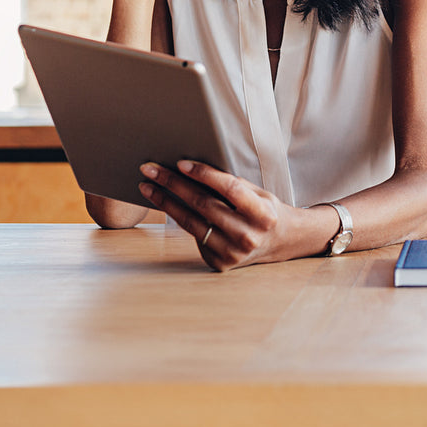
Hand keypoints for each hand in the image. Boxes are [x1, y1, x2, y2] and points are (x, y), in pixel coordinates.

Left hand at [138, 159, 297, 270]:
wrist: (278, 242)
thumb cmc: (264, 210)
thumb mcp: (258, 193)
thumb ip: (232, 184)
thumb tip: (194, 169)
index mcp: (263, 215)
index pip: (229, 189)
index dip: (204, 174)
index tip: (180, 163)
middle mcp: (248, 236)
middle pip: (204, 204)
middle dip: (174, 184)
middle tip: (151, 170)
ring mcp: (232, 253)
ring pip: (191, 222)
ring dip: (165, 202)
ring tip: (148, 187)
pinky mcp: (219, 262)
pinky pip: (193, 235)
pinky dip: (179, 218)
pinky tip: (167, 205)